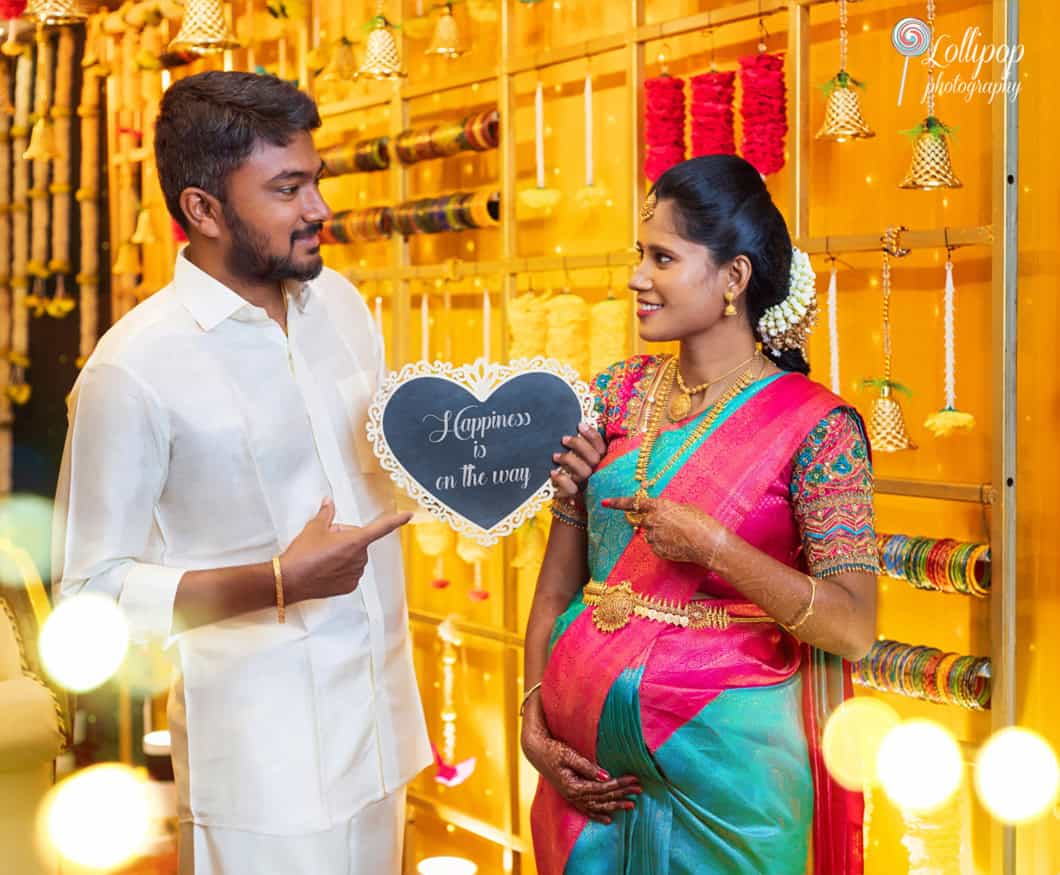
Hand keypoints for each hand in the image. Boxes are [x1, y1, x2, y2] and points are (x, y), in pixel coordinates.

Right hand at [281, 498, 411, 602]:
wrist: (289, 580)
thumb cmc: (302, 554)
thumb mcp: (314, 528)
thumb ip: (326, 514)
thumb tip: (328, 502)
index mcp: (355, 541)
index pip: (381, 528)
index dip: (396, 521)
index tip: (408, 516)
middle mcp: (360, 558)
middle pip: (358, 541)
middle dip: (345, 538)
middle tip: (325, 541)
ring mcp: (356, 574)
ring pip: (354, 557)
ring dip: (343, 553)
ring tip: (322, 556)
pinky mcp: (349, 586)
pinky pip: (351, 572)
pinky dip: (341, 569)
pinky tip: (325, 569)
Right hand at [521, 706, 640, 824]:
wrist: (535, 751)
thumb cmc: (551, 750)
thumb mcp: (568, 755)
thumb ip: (587, 767)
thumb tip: (606, 776)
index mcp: (574, 786)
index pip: (603, 788)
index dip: (619, 784)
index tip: (634, 779)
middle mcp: (573, 795)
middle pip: (603, 798)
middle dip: (622, 794)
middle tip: (639, 789)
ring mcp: (571, 797)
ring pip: (597, 805)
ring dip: (615, 805)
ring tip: (631, 805)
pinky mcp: (570, 795)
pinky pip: (586, 809)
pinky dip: (598, 814)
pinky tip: (609, 819)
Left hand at [551, 422, 606, 497]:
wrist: (578, 506)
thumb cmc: (579, 478)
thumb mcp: (584, 462)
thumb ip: (584, 449)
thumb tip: (576, 427)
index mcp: (602, 462)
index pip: (601, 446)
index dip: (592, 435)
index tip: (579, 425)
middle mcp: (598, 473)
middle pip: (594, 457)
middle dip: (579, 445)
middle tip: (564, 439)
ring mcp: (589, 485)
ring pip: (584, 471)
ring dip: (568, 460)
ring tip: (555, 456)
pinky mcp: (578, 497)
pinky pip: (572, 489)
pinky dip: (562, 480)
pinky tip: (553, 473)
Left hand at [601, 495, 727, 566]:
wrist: (707, 543)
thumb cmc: (701, 522)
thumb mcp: (685, 508)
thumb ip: (669, 510)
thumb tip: (664, 515)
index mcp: (659, 506)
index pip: (633, 503)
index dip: (618, 503)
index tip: (605, 502)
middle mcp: (651, 521)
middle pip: (642, 521)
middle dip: (650, 523)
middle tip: (669, 527)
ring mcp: (653, 537)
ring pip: (650, 535)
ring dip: (660, 535)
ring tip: (680, 537)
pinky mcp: (656, 550)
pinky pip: (656, 546)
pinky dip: (664, 546)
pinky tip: (678, 545)